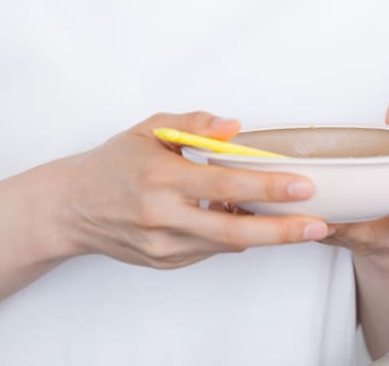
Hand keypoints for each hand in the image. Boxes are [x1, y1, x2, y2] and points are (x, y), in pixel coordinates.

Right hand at [58, 111, 329, 268]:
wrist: (71, 208)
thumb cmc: (113, 164)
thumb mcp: (150, 130)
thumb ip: (194, 124)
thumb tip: (235, 127)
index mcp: (162, 180)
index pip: (226, 183)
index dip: (268, 185)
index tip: (302, 185)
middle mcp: (164, 218)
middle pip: (235, 230)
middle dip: (282, 230)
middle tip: (318, 224)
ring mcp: (164, 246)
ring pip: (226, 243)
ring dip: (262, 233)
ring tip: (295, 220)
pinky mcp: (165, 263)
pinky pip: (210, 249)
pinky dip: (231, 235)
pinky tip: (245, 219)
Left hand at [322, 97, 388, 259]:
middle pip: (374, 236)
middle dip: (356, 229)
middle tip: (338, 221)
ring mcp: (363, 242)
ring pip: (342, 239)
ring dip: (325, 228)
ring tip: (309, 215)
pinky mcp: (339, 242)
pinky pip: (322, 237)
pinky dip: (308, 225)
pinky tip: (289, 212)